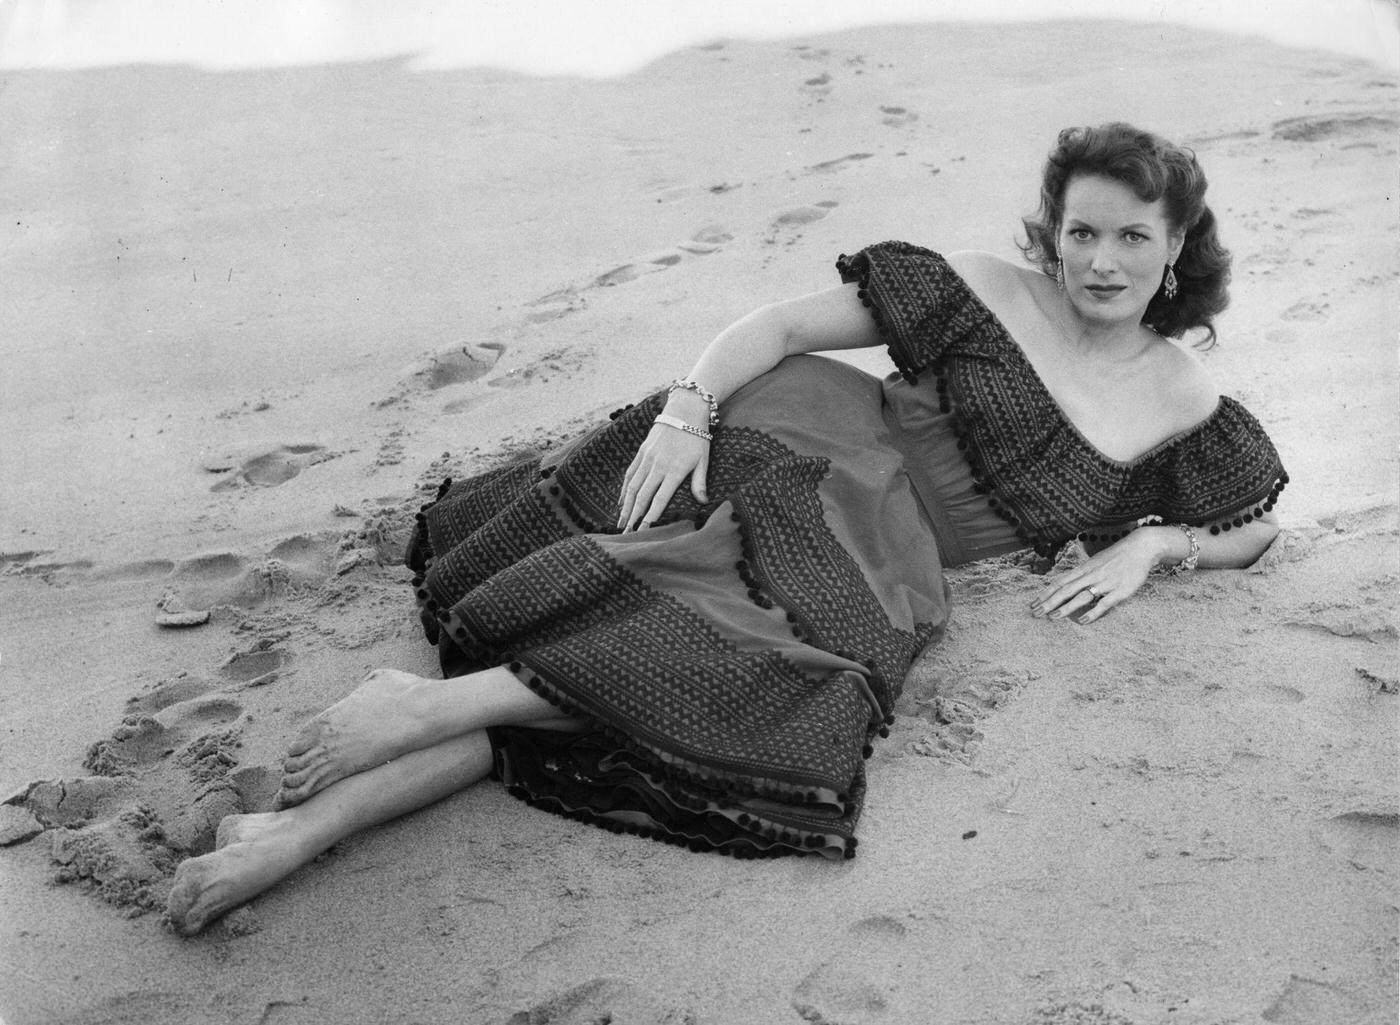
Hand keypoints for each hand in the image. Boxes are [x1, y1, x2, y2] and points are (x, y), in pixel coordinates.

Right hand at [617, 422, 709, 531]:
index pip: (659, 499)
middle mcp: (658, 466)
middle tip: (625, 534)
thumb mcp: (703, 460)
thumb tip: (703, 502)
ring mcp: (647, 458)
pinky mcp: (642, 452)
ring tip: (620, 522)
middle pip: (642, 496)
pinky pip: (630, 474)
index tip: (642, 531)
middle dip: (633, 517)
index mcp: (674, 470)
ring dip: (625, 507)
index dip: (650, 517)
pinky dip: (624, 489)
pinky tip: (622, 502)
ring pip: (632, 487)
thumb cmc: (697, 437)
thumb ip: (700, 482)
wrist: (684, 411)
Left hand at [1031, 529, 1164, 623]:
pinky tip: (1082, 621)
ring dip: (1066, 607)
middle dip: (1049, 602)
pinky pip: (1104, 604)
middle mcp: (1091, 575)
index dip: (1046, 593)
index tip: (1033, 603)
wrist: (1141, 548)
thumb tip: (1067, 584)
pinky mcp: (1120, 591)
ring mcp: (1105, 583)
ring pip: (1081, 596)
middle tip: (1035, 613)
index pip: (1060, 582)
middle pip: (1065, 590)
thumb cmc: (1116, 556)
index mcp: (1084, 569)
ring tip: (1052, 617)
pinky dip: (1092, 613)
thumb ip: (1082, 574)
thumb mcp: (1095, 562)